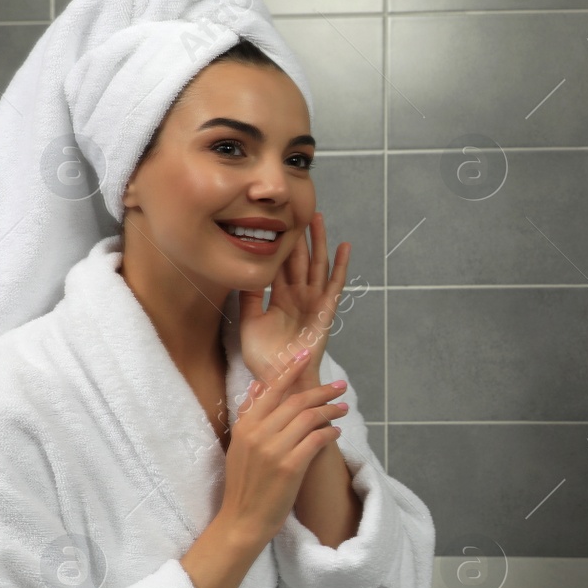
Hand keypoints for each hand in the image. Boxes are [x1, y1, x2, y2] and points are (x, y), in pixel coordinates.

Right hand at [221, 346, 348, 545]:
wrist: (242, 520)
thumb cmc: (245, 484)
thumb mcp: (239, 446)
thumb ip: (248, 415)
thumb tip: (256, 387)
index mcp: (245, 426)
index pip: (271, 389)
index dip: (291, 370)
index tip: (306, 355)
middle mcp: (258, 434)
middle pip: (297, 401)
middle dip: (322, 391)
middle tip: (340, 387)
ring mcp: (273, 450)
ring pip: (309, 418)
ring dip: (331, 411)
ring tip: (343, 409)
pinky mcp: (290, 467)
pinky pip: (316, 440)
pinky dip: (329, 432)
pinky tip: (336, 432)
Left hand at [239, 211, 350, 386]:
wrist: (281, 379)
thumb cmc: (264, 358)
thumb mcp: (249, 322)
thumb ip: (249, 297)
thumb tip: (243, 271)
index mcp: (279, 298)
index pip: (280, 264)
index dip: (280, 243)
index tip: (277, 220)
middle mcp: (298, 296)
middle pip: (300, 259)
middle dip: (300, 235)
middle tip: (300, 208)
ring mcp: (313, 302)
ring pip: (317, 265)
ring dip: (319, 242)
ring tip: (318, 218)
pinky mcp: (325, 311)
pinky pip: (334, 285)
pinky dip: (340, 266)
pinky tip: (344, 248)